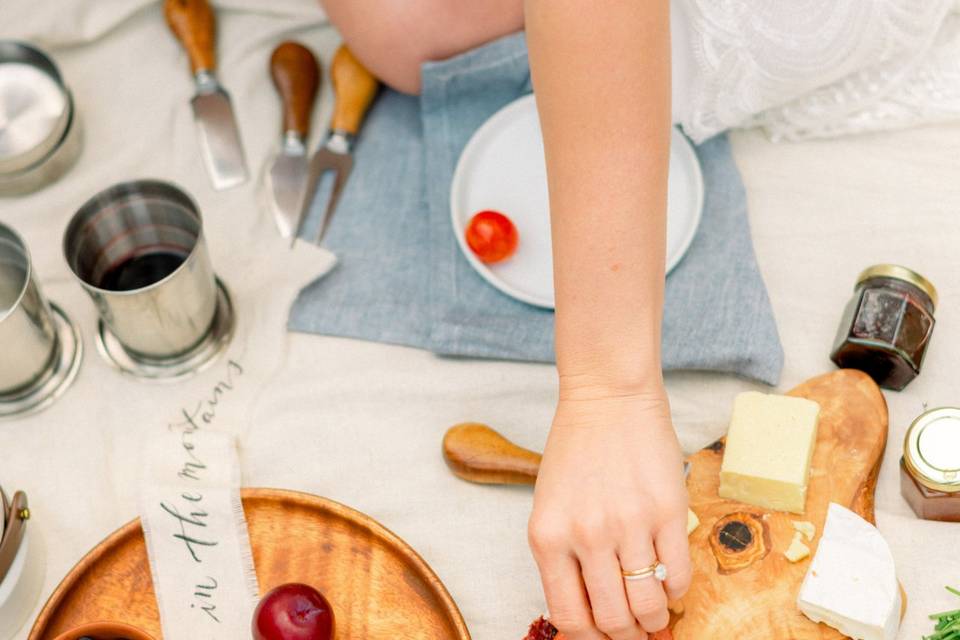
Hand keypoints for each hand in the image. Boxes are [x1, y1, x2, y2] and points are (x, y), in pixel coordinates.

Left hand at [528, 386, 690, 639]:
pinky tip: (669, 582)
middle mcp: (586, 536)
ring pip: (648, 605)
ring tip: (654, 614)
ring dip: (654, 620)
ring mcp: (630, 524)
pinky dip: (676, 591)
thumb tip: (586, 614)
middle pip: (612, 619)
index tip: (602, 637)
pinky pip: (679, 575)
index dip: (590, 639)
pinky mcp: (669, 511)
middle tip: (633, 631)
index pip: (569, 618)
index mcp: (548, 537)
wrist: (608, 398)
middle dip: (626, 635)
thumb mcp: (549, 506)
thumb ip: (562, 558)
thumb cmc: (576, 451)